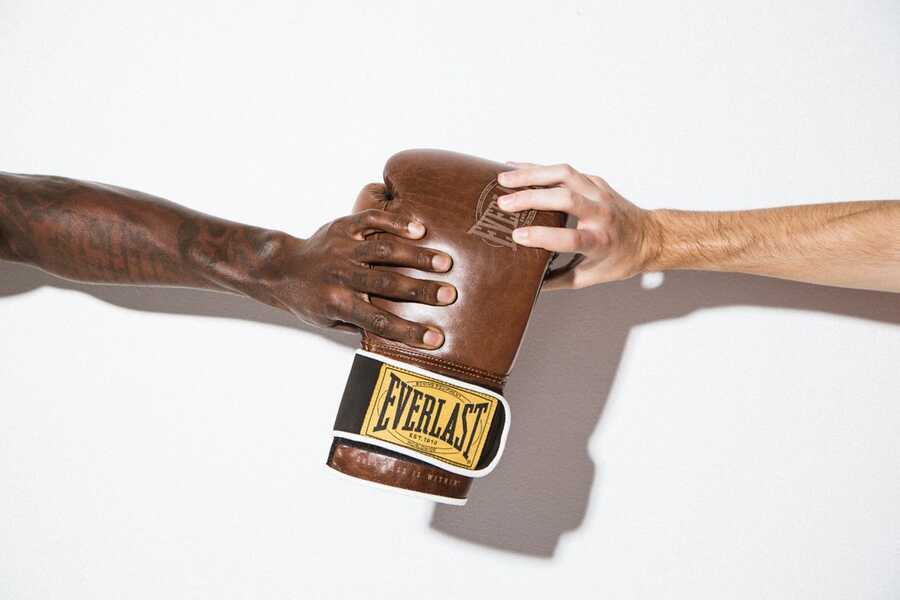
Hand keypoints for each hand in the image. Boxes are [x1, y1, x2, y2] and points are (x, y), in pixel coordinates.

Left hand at [262, 210, 455, 347]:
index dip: (409, 332)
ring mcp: (343, 248)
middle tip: (449, 294)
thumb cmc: (308, 299)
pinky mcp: (343, 226)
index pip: (379, 322)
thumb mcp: (328, 321)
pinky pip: (371, 220)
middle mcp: (341, 275)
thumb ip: (360, 325)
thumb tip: (396, 334)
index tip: (436, 338)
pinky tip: (420, 228)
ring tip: (444, 261)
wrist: (280, 267)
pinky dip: (396, 222)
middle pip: (387, 284)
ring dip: (416, 256)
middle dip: (420, 290)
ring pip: (383, 250)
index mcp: (337, 303)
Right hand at [497, 162, 656, 289]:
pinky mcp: (595, 181)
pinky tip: (517, 168)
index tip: (518, 236)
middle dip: (532, 198)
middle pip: (565, 198)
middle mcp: (601, 214)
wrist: (650, 236)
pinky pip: (565, 170)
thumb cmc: (621, 258)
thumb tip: (529, 285)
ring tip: (504, 178)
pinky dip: (539, 168)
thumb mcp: (592, 276)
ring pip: (565, 174)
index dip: (543, 237)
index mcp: (600, 241)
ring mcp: (599, 193)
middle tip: (503, 204)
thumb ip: (560, 280)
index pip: (570, 238)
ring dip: (533, 174)